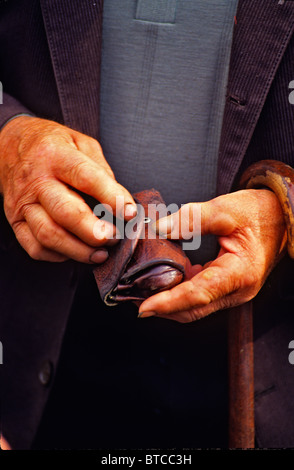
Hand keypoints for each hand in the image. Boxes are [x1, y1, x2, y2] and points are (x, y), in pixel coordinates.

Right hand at [0, 116, 136, 262]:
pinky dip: (58, 256)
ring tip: (100, 254)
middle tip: (113, 238)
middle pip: (66, 213)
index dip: (112, 198)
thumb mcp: (81, 143)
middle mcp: (37, 181)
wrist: (9, 145)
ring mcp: (23, 203)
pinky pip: (35, 247)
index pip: (86, 178)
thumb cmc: (51, 145)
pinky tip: (75, 251)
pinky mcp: (15, 221)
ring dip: (78, 250)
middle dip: (94, 232)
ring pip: (49, 235)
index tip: (130, 213)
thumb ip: (101, 170)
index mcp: (56, 156)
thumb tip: (120, 202)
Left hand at [138, 189, 286, 321]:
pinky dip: (180, 294)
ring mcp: (234, 292)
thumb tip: (159, 228)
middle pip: (194, 309)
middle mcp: (238, 290)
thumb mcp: (224, 209)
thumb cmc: (259, 213)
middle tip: (134, 299)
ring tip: (143, 292)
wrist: (280, 217)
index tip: (144, 307)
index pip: (198, 294)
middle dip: (163, 307)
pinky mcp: (229, 288)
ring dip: (170, 303)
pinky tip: (165, 281)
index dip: (169, 302)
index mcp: (240, 273)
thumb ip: (190, 219)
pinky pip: (201, 297)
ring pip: (196, 307)